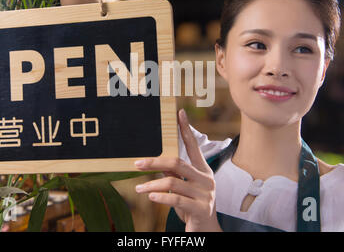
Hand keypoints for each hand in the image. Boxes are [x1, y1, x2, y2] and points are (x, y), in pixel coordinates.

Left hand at [134, 109, 221, 231]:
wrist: (206, 230)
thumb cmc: (192, 206)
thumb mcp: (184, 188)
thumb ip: (175, 174)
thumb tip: (158, 162)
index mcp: (203, 170)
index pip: (193, 146)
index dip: (186, 129)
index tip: (180, 113)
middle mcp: (206, 179)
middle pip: (177, 162)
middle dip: (154, 162)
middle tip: (137, 163)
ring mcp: (205, 194)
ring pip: (172, 182)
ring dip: (151, 185)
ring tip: (139, 188)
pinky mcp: (201, 208)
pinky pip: (176, 199)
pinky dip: (160, 197)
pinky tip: (151, 196)